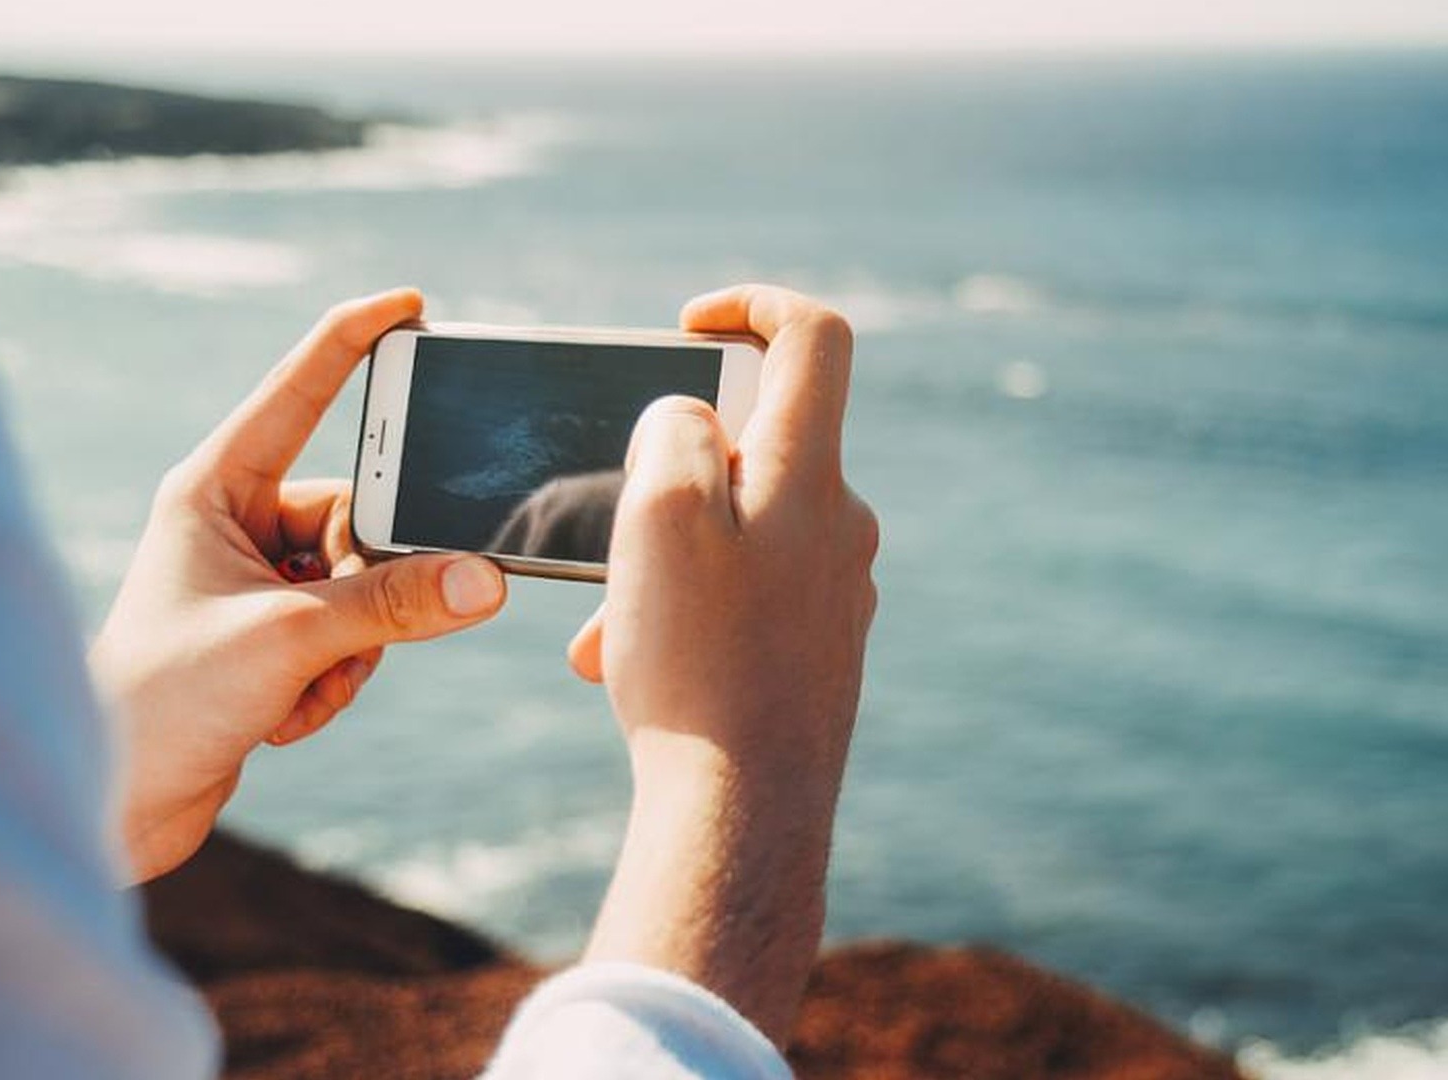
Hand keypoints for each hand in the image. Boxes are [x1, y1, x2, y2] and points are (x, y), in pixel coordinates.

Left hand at [91, 289, 506, 882]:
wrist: (116, 805)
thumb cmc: (164, 702)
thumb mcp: (291, 640)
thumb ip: (394, 605)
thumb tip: (485, 581)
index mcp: (215, 489)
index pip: (299, 394)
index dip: (355, 343)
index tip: (412, 305)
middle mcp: (235, 524)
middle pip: (362, 516)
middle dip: (369, 585)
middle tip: (339, 633)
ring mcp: (256, 582)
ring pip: (365, 585)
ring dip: (353, 647)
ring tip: (294, 689)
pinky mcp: (271, 636)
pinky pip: (352, 635)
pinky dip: (335, 679)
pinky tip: (282, 718)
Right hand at [568, 285, 878, 1043]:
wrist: (744, 813)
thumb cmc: (698, 660)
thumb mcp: (659, 513)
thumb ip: (677, 431)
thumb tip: (694, 416)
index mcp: (811, 474)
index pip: (814, 337)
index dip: (752, 304)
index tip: (688, 325)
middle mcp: (841, 523)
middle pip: (758, 442)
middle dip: (669, 469)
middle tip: (611, 523)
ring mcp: (836, 588)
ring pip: (737, 531)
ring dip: (661, 556)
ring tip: (606, 626)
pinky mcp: (819, 644)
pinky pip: (745, 595)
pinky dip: (685, 607)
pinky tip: (629, 664)